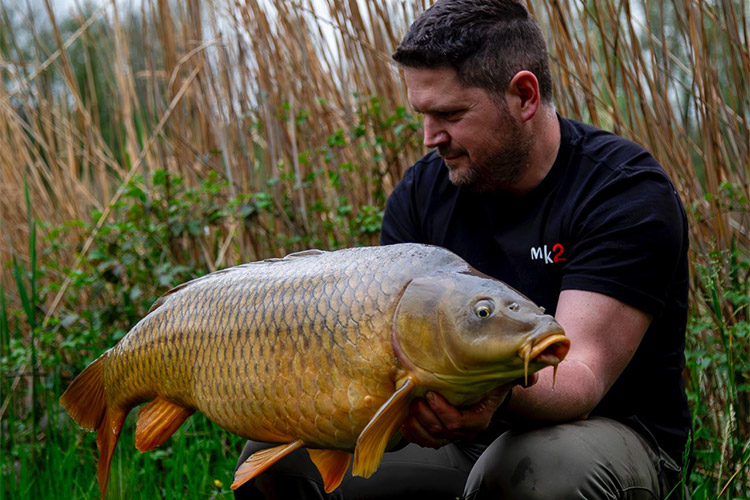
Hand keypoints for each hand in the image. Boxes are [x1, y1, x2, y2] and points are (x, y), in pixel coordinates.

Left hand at [400, 375, 536, 448]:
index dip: (443, 411)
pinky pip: (424, 442)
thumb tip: (530, 379)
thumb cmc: (488, 382)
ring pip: (432, 440)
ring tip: (410, 410)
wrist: (480, 390)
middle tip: (416, 399)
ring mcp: (451, 434)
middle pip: (442, 432)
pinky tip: (405, 423)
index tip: (431, 394)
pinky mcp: (438, 434)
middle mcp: (465, 430)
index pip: (460, 423)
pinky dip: (413, 434)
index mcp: (479, 418)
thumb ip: (515, 376)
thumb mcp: (502, 376)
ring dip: (417, 426)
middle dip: (426, 416)